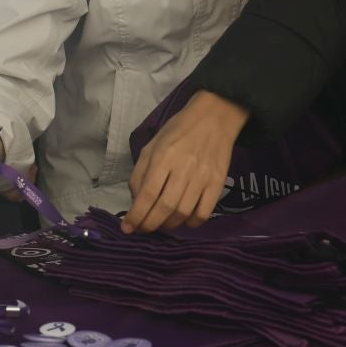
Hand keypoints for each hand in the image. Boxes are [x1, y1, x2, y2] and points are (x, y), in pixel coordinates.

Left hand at [123, 90, 248, 233]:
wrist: (214, 117)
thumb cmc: (178, 130)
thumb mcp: (152, 145)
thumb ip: (140, 173)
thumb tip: (136, 202)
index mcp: (163, 156)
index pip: (147, 194)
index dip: (136, 216)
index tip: (127, 228)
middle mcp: (183, 168)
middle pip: (164, 207)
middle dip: (150, 225)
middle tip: (143, 229)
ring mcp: (202, 177)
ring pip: (183, 213)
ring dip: (169, 225)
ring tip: (162, 224)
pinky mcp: (218, 182)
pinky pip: (204, 212)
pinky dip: (192, 223)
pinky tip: (184, 220)